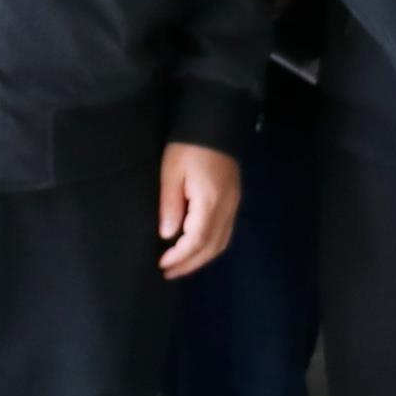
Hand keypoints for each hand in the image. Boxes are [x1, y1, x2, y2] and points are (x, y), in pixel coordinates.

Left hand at [157, 143, 243, 277]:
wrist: (216, 123)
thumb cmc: (188, 146)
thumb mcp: (171, 172)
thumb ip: (170, 205)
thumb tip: (167, 235)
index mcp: (210, 201)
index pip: (197, 240)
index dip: (180, 256)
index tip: (162, 264)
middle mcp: (227, 208)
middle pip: (212, 247)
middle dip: (190, 264)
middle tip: (168, 272)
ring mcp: (234, 204)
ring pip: (222, 242)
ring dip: (201, 258)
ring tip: (180, 265)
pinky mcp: (234, 200)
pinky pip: (225, 232)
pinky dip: (210, 246)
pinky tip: (196, 247)